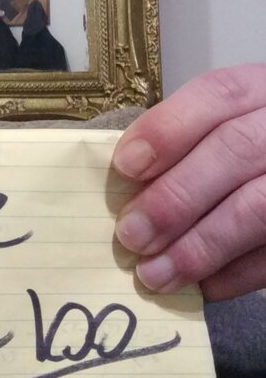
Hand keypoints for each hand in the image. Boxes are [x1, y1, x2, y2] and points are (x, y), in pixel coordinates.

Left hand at [113, 65, 265, 300]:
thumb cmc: (248, 150)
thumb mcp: (226, 124)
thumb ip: (185, 143)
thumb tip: (125, 185)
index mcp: (262, 90)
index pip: (218, 95)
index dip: (168, 130)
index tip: (125, 167)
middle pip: (235, 150)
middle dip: (175, 197)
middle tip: (131, 235)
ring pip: (258, 207)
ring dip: (200, 246)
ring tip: (156, 274)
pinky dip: (237, 274)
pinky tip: (203, 287)